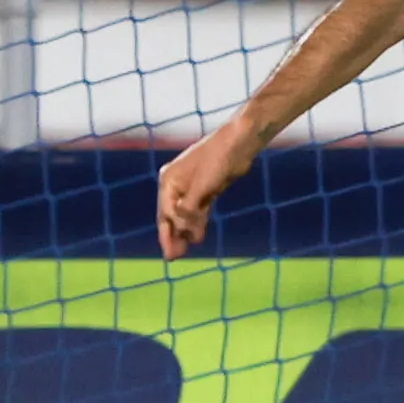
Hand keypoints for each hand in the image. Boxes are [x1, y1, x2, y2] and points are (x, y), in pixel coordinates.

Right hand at [157, 126, 252, 259]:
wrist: (238, 144)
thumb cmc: (216, 161)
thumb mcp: (201, 187)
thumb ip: (189, 209)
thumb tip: (181, 228)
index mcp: (169, 180)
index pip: (165, 212)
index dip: (168, 234)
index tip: (171, 254)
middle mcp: (176, 183)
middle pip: (171, 214)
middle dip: (172, 235)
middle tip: (173, 257)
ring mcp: (191, 186)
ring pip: (184, 214)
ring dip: (184, 232)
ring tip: (184, 250)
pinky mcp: (205, 188)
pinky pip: (196, 210)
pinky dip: (196, 223)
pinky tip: (196, 237)